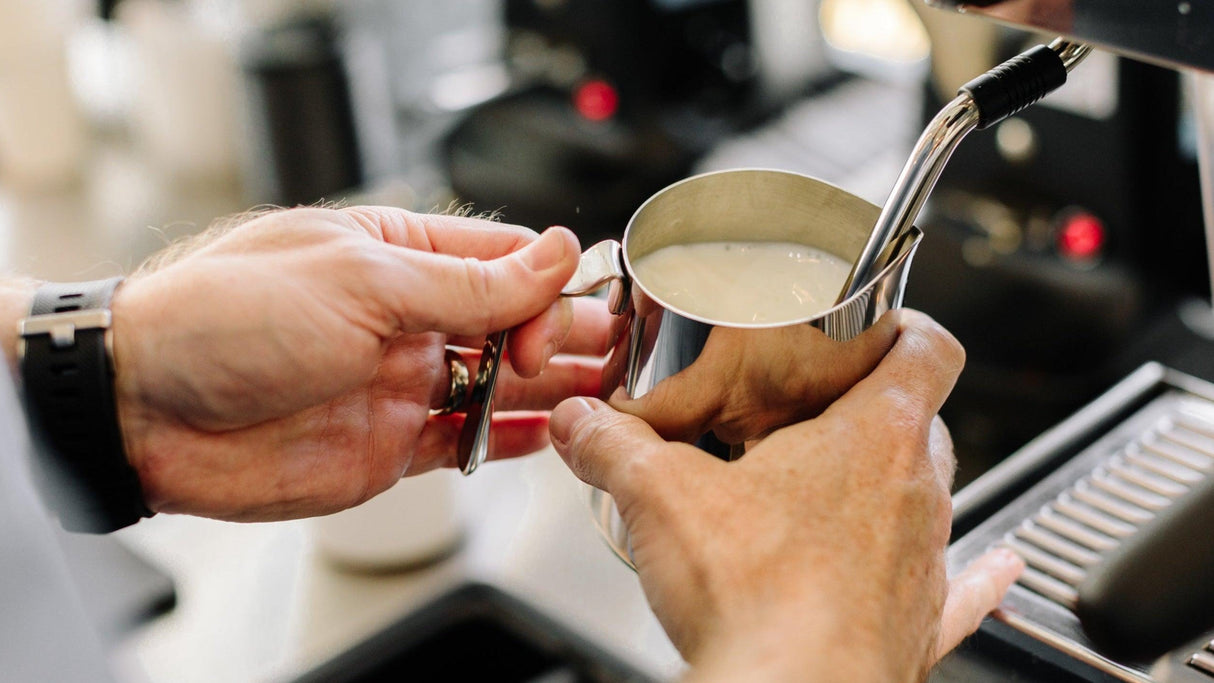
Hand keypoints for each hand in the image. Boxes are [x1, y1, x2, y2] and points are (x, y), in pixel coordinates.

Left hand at [111, 207, 611, 520]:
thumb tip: (552, 257)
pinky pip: (468, 440)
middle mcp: (404, 318)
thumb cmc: (226, 317)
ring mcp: (400, 382)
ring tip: (608, 395)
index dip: (550, 279)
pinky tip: (553, 436)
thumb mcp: (360, 282)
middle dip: (566, 333)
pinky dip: (513, 440)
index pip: (501, 258)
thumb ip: (467, 283)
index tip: (580, 303)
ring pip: (500, 384)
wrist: (144, 409)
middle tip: (618, 351)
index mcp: (397, 255)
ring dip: (554, 388)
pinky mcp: (390, 445)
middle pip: (511, 321)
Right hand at [549, 311, 1022, 681]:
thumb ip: (614, 447)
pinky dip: (972, 577)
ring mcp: (924, 561)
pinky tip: (991, 571)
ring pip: (924, 497)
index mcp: (872, 437)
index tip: (881, 322)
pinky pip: (960, 589)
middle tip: (817, 412)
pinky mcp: (918, 624)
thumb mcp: (661, 498)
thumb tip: (581, 423)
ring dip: (888, 485)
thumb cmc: (758, 597)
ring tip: (836, 486)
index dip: (909, 324)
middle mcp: (914, 493)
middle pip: (919, 422)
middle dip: (872, 410)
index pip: (929, 349)